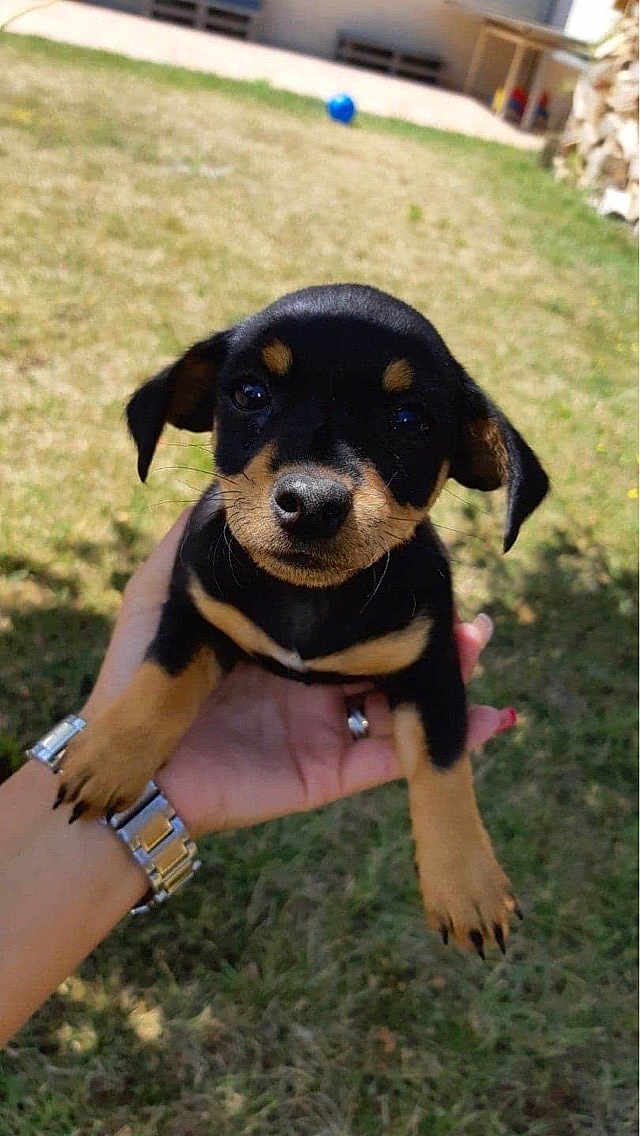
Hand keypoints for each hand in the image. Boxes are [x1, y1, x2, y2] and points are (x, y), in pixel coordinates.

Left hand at [83, 513, 516, 837]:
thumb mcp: (169, 589)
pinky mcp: (334, 770)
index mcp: (278, 632)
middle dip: (431, 624)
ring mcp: (326, 724)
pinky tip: (498, 718)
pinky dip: (454, 743)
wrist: (128, 770)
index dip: (385, 580)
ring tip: (478, 641)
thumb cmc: (133, 675)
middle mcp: (309, 674)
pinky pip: (400, 759)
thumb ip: (204, 538)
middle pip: (384, 645)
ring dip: (450, 670)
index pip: (346, 600)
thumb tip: (245, 486)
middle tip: (466, 603)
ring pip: (403, 693)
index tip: (418, 550)